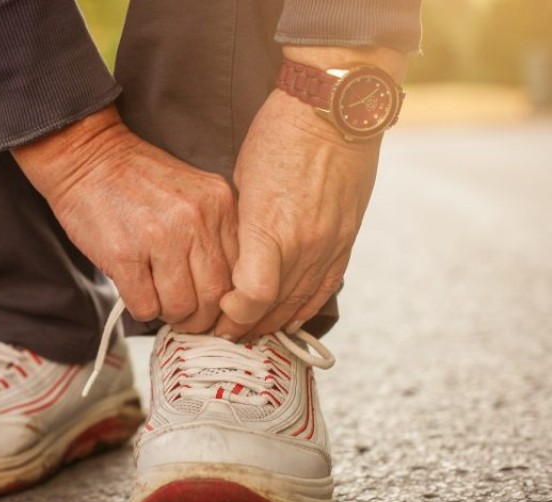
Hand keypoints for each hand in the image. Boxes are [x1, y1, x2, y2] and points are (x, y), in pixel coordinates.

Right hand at [12, 106, 236, 331]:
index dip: (227, 301)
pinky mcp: (124, 254)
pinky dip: (142, 309)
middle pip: (214, 296)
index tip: (214, 309)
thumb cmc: (138, 181)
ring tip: (158, 299)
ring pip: (180, 307)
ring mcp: (159, 236)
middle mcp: (195, 220)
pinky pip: (145, 307)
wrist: (88, 157)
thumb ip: (215, 233)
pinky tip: (136, 290)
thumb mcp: (194, 194)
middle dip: (199, 318)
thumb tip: (225, 294)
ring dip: (168, 314)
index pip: (241, 273)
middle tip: (185, 316)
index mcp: (219, 204)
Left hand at [213, 45, 406, 339]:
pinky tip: (288, 319)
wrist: (333, 110)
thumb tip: (229, 260)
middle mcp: (304, 244)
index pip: (251, 297)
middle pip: (273, 308)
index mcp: (270, 227)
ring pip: (300, 304)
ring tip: (250, 330)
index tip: (215, 313)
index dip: (231, 314)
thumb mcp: (241, 182)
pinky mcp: (346, 240)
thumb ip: (240, 228)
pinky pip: (326, 288)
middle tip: (223, 331)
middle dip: (244, 326)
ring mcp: (329, 244)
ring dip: (273, 323)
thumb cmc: (277, 137)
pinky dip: (305, 308)